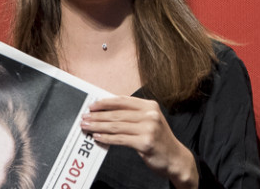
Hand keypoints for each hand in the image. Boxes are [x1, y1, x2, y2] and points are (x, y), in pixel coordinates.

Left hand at [82, 96, 198, 188]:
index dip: (105, 102)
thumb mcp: (150, 121)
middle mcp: (150, 114)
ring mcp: (148, 128)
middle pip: (117, 114)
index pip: (123, 101)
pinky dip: (107, 138)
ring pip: (117, 126)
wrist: (175, 158)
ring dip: (99, 126)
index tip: (92, 105)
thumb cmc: (159, 139)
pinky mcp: (145, 142)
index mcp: (150, 106)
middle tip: (84, 118)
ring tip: (87, 127)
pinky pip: (120, 139)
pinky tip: (98, 138)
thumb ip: (133, 115)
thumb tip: (108, 112)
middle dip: (98, 116)